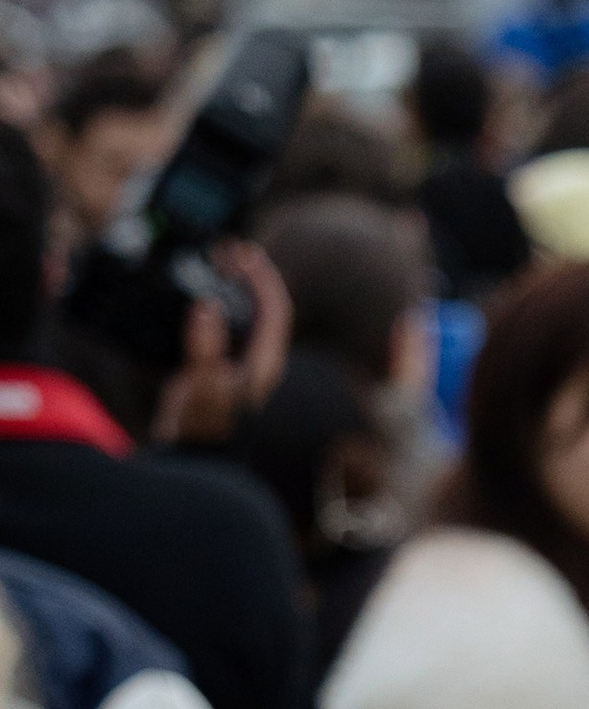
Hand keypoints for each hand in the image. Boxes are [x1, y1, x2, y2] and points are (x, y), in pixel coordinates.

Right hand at [149, 241, 292, 451]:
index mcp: (263, 364)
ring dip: (235, 287)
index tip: (241, 252)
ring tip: (215, 263)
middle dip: (249, 274)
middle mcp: (259, 362)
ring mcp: (243, 365)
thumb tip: (207, 308)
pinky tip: (201, 295)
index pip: (275, 308)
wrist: (194, 459)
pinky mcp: (224, 369)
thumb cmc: (199, 426)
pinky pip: (230, 326)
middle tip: (226, 250)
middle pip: (265, 306)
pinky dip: (220, 303)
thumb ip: (205, 348)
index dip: (261, 276)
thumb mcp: (200, 386)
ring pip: (248, 314)